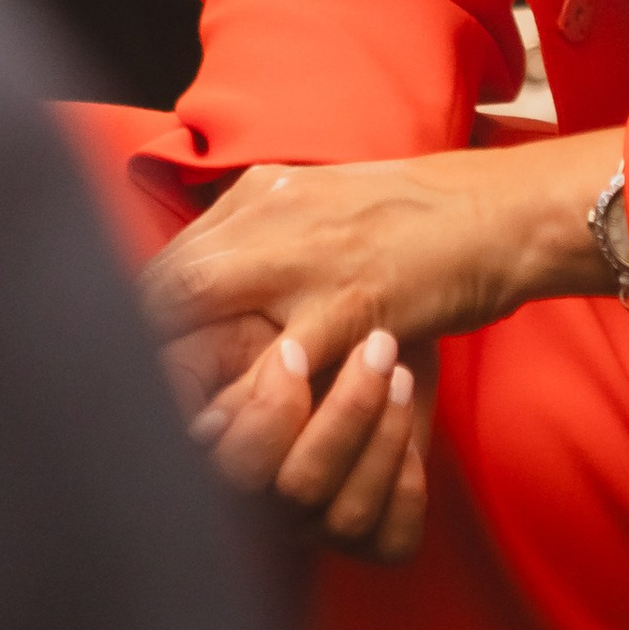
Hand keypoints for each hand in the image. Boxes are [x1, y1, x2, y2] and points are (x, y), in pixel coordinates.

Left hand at [141, 134, 623, 560]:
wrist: (498, 212)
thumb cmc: (413, 216)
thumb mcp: (321, 202)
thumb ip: (257, 231)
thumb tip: (199, 278)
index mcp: (262, 193)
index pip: (168, 259)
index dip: (134, 320)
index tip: (130, 366)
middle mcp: (272, 215)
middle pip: (166, 286)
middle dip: (140, 350)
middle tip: (136, 407)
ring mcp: (309, 259)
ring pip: (203, 320)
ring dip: (180, 382)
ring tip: (170, 432)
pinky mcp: (354, 306)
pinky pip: (283, 368)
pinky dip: (251, 406)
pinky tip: (239, 437)